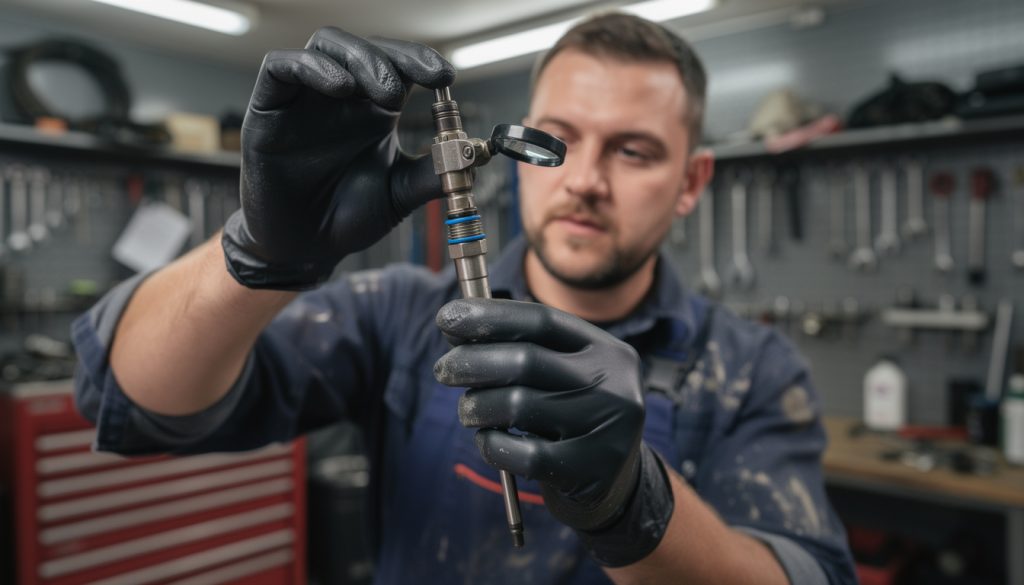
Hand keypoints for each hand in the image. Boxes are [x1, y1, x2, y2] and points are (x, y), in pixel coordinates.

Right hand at [222, 27, 453, 289]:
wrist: (305, 249)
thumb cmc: (346, 217)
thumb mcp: (398, 195)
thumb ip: (431, 173)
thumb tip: (472, 158)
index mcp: (374, 109)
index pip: (398, 64)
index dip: (421, 60)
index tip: (445, 77)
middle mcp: (341, 96)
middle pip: (366, 47)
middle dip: (397, 57)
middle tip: (421, 82)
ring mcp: (305, 98)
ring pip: (327, 45)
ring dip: (361, 58)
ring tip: (386, 93)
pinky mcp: (270, 107)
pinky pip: (281, 67)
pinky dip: (311, 67)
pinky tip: (340, 87)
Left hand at [434, 298, 673, 564]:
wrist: (611, 483)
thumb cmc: (567, 416)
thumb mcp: (555, 376)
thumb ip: (516, 349)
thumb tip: (455, 326)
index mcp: (605, 350)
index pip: (542, 320)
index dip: (490, 316)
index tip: (447, 317)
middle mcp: (614, 385)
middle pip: (527, 360)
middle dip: (472, 361)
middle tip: (443, 369)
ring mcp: (606, 430)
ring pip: (518, 406)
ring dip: (477, 406)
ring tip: (468, 411)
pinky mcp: (591, 472)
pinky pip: (524, 456)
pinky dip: (492, 445)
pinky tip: (488, 440)